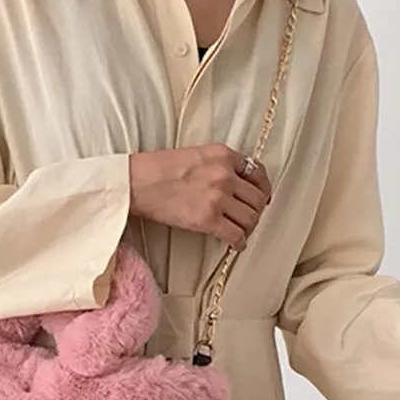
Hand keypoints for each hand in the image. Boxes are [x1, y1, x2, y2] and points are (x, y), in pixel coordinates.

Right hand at [129, 145, 271, 250]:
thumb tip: (231, 184)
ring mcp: (218, 197)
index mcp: (222, 154)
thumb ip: (217, 165)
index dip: (262, 188)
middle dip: (255, 211)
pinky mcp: (208, 219)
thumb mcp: (194, 155)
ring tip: (240, 232)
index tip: (261, 197)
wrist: (137, 183)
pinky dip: (239, 242)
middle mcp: (225, 174)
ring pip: (250, 218)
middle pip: (257, 198)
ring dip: (248, 228)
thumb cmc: (156, 170)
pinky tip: (235, 245)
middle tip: (248, 219)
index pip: (257, 172)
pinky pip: (236, 235)